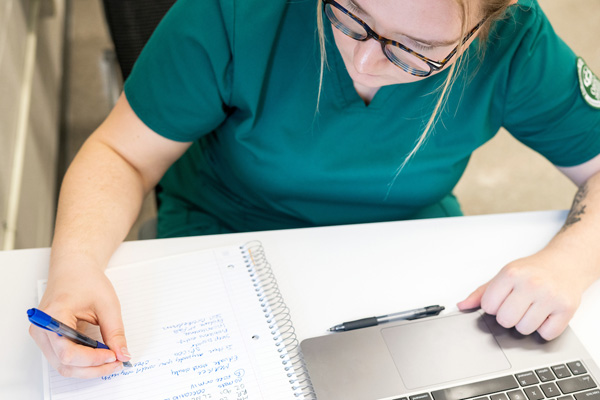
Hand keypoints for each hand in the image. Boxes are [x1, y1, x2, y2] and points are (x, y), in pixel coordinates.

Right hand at [29, 266, 130, 377]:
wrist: (73, 269)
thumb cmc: (86, 280)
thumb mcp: (107, 304)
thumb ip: (115, 332)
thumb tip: (122, 354)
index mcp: (53, 315)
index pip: (68, 352)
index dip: (92, 359)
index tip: (114, 356)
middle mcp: (41, 329)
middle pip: (65, 363)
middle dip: (93, 368)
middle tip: (117, 363)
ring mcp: (42, 335)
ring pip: (63, 366)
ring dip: (88, 369)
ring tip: (111, 361)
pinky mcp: (48, 339)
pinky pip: (64, 359)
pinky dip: (83, 363)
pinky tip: (100, 357)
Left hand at [457, 249, 591, 339]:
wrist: (565, 263)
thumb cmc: (533, 270)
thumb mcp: (505, 275)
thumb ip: (482, 292)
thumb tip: (461, 306)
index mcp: (511, 274)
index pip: (488, 306)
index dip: (494, 306)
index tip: (503, 299)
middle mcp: (531, 284)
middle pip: (505, 320)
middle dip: (509, 317)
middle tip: (518, 305)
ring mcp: (550, 296)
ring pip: (524, 330)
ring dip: (526, 324)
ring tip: (533, 308)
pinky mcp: (567, 308)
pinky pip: (546, 334)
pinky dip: (545, 329)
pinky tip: (546, 314)